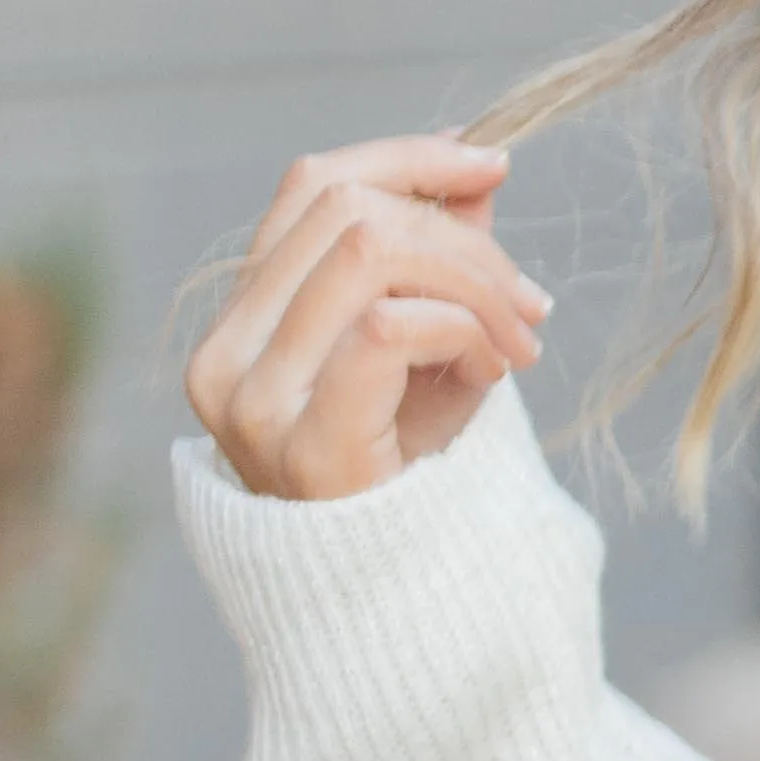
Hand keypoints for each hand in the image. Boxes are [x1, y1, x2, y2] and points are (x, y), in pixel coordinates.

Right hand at [186, 135, 550, 500]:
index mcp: (244, 320)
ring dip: (474, 282)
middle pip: (349, 210)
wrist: (403, 603)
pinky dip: (461, 328)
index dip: (406, 158)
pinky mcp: (303, 439)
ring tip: (520, 340)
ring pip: (370, 251)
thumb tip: (475, 170)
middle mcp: (229, 353)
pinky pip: (388, 326)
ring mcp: (254, 398)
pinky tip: (496, 371)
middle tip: (529, 301)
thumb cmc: (411, 481)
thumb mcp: (433, 351)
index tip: (489, 164)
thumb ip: (441, 262)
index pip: (311, 186)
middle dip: (463, 237)